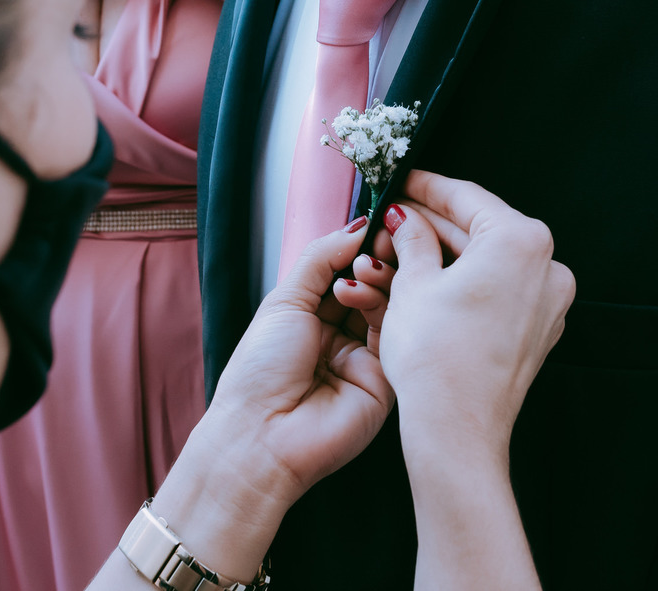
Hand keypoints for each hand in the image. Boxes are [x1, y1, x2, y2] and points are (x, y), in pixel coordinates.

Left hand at [205, 220, 394, 503]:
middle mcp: (344, 336)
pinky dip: (384, 304)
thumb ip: (321, 258)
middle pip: (374, 286)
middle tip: (381, 240)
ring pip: (390, 304)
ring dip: (379, 277)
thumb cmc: (259, 371)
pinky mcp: (389, 378)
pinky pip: (398, 332)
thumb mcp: (284, 300)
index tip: (375, 224)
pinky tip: (364, 292)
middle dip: (377, 258)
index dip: (361, 248)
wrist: (261, 433)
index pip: (347, 272)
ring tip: (364, 270)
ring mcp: (368, 357)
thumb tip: (357, 225)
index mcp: (313, 318)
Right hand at [378, 171, 574, 456]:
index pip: (466, 197)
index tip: (404, 180)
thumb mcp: (412, 284)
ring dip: (446, 254)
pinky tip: (429, 284)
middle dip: (433, 224)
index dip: (426, 186)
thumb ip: (413, 239)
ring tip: (402, 254)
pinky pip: (500, 290)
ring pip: (489, 261)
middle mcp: (546, 267)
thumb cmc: (437, 359)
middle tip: (393, 221)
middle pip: (480, 228)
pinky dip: (466, 282)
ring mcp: (548, 302)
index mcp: (521, 241)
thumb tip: (407, 220)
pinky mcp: (538, 330)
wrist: (457, 428)